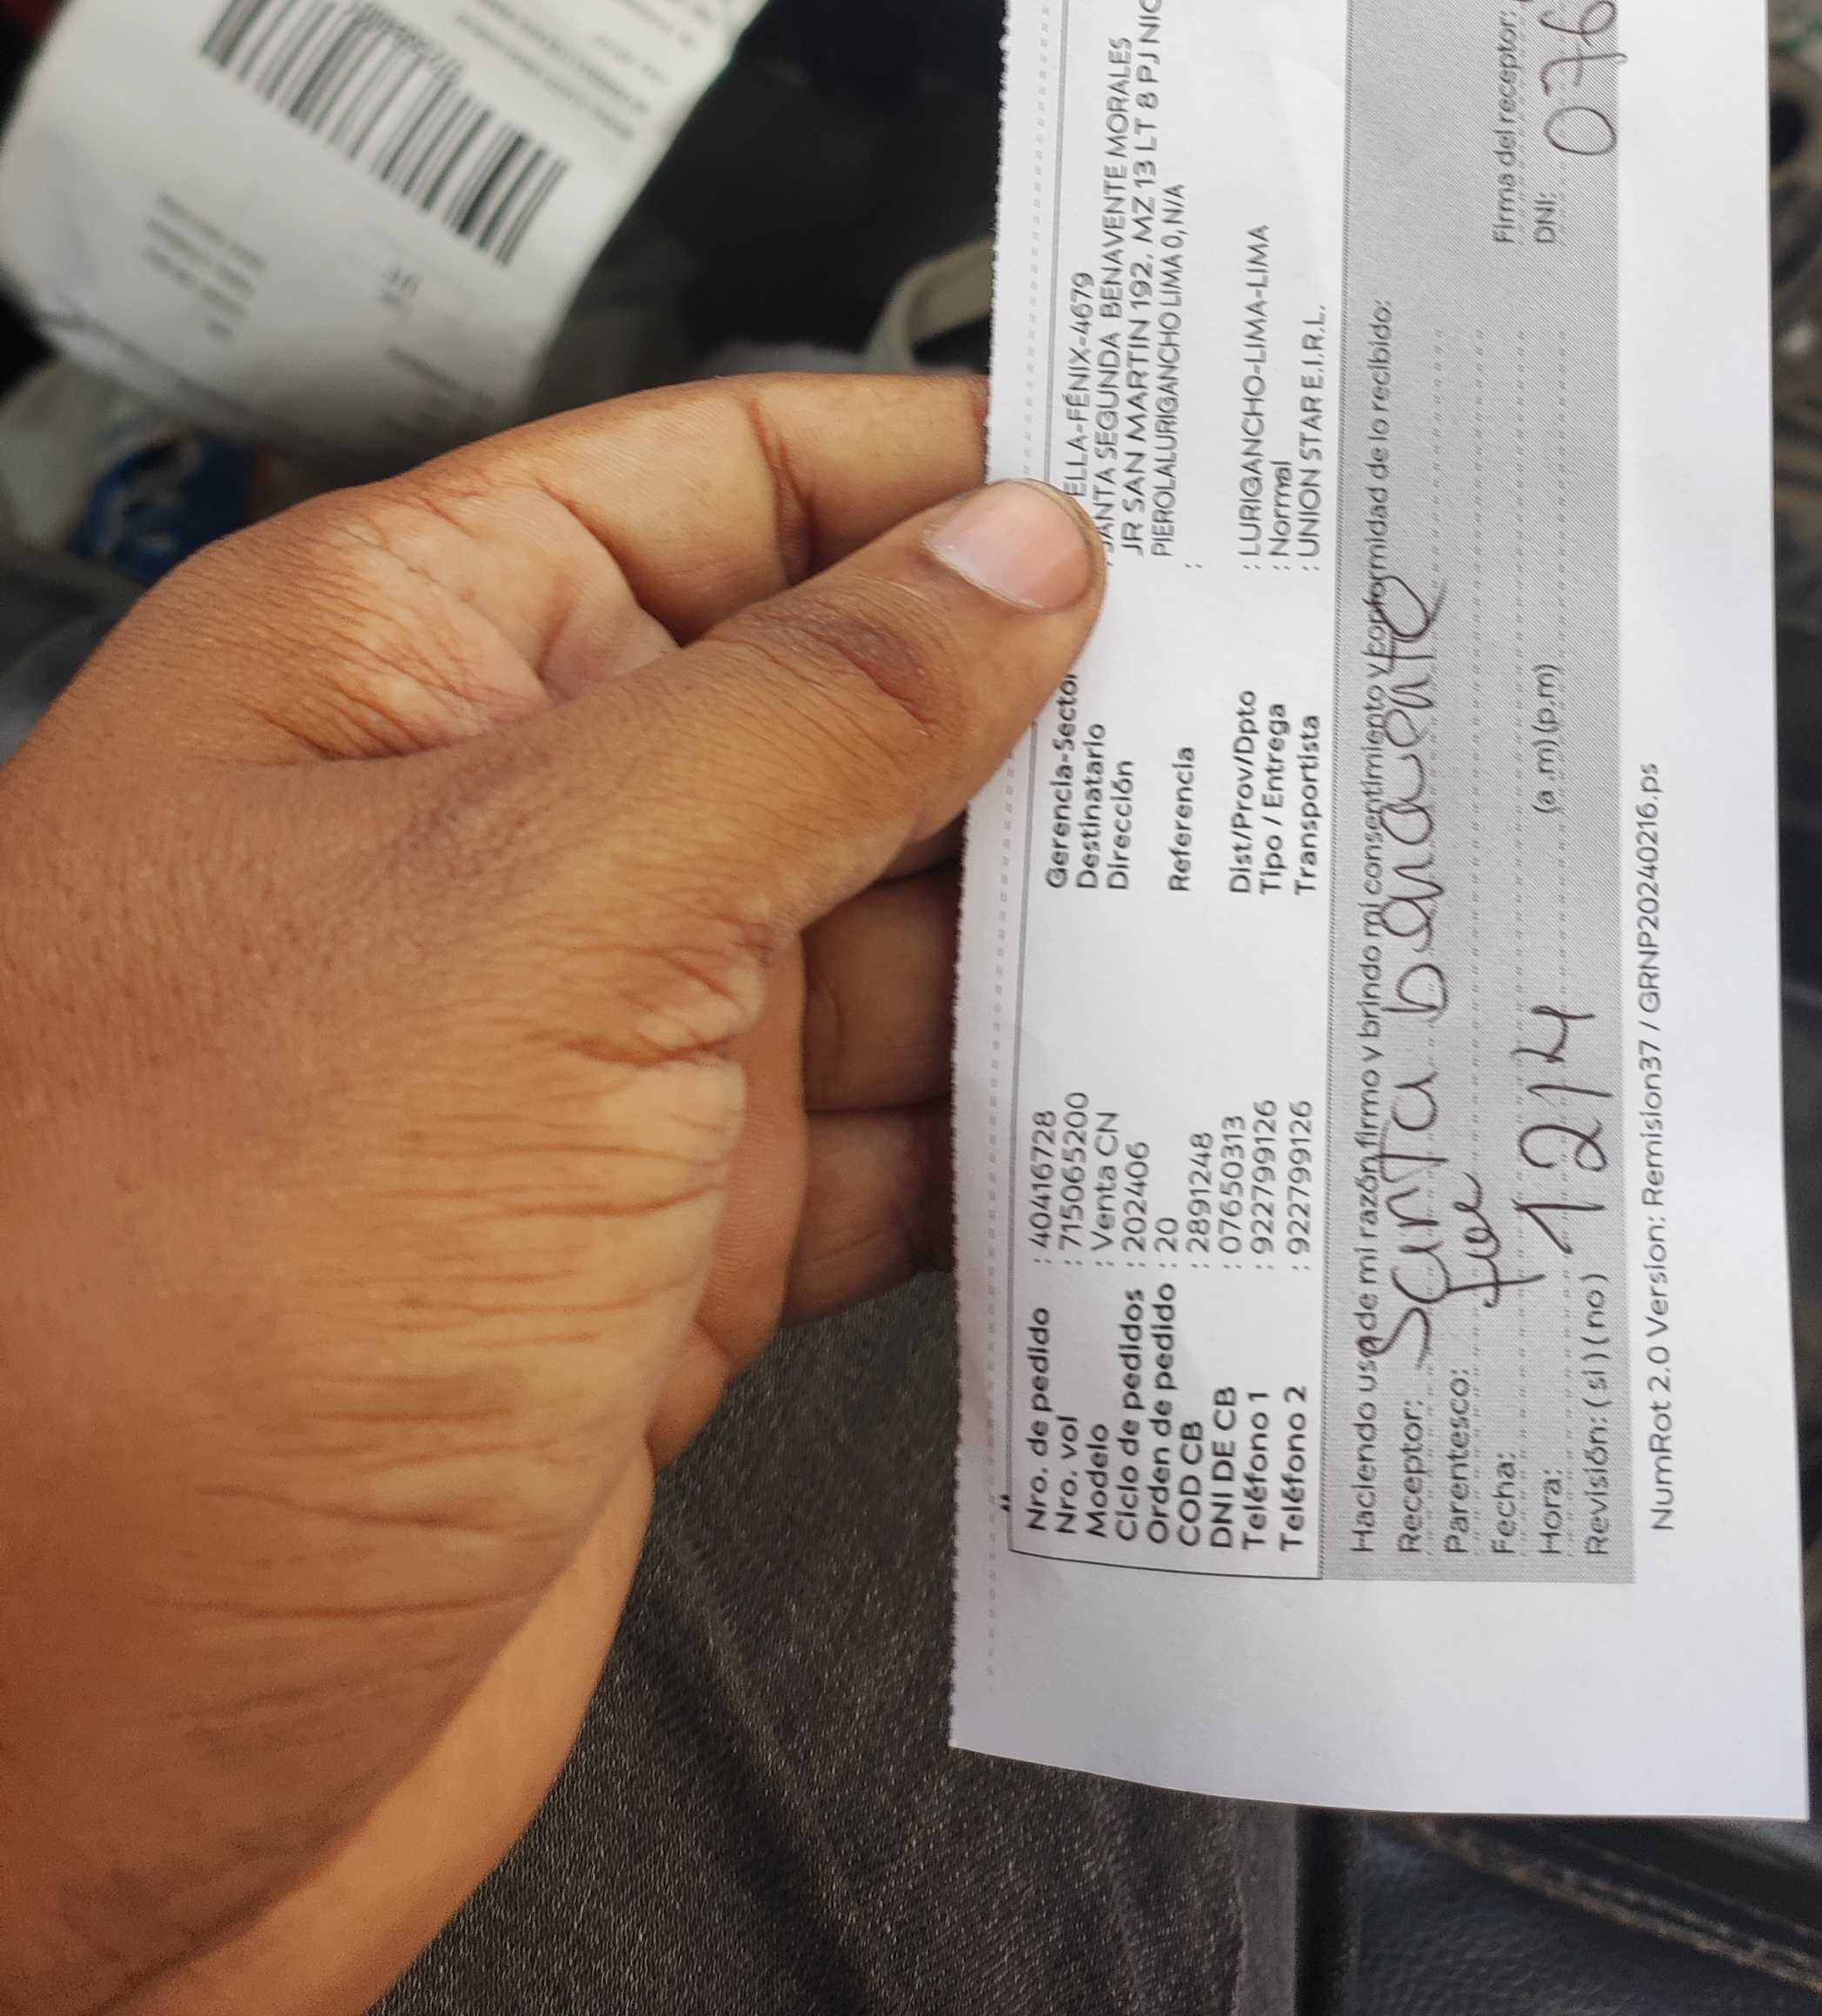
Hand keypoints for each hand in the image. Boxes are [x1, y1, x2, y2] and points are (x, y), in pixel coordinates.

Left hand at [0, 374, 1101, 2015]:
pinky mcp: (642, 1260)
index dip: (949, 466)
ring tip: (1255, 898)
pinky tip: (1129, 1114)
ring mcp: (573, 1061)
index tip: (1168, 469)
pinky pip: (882, 1147)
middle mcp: (492, 845)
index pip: (731, 478)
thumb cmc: (143, 1326)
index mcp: (407, 675)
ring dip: (1057, 935)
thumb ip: (810, 715)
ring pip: (883, 932)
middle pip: (835, 703)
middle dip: (1046, 712)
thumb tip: (1012, 556)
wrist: (53, 1778)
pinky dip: (1012, 1138)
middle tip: (1276, 700)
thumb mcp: (537, 923)